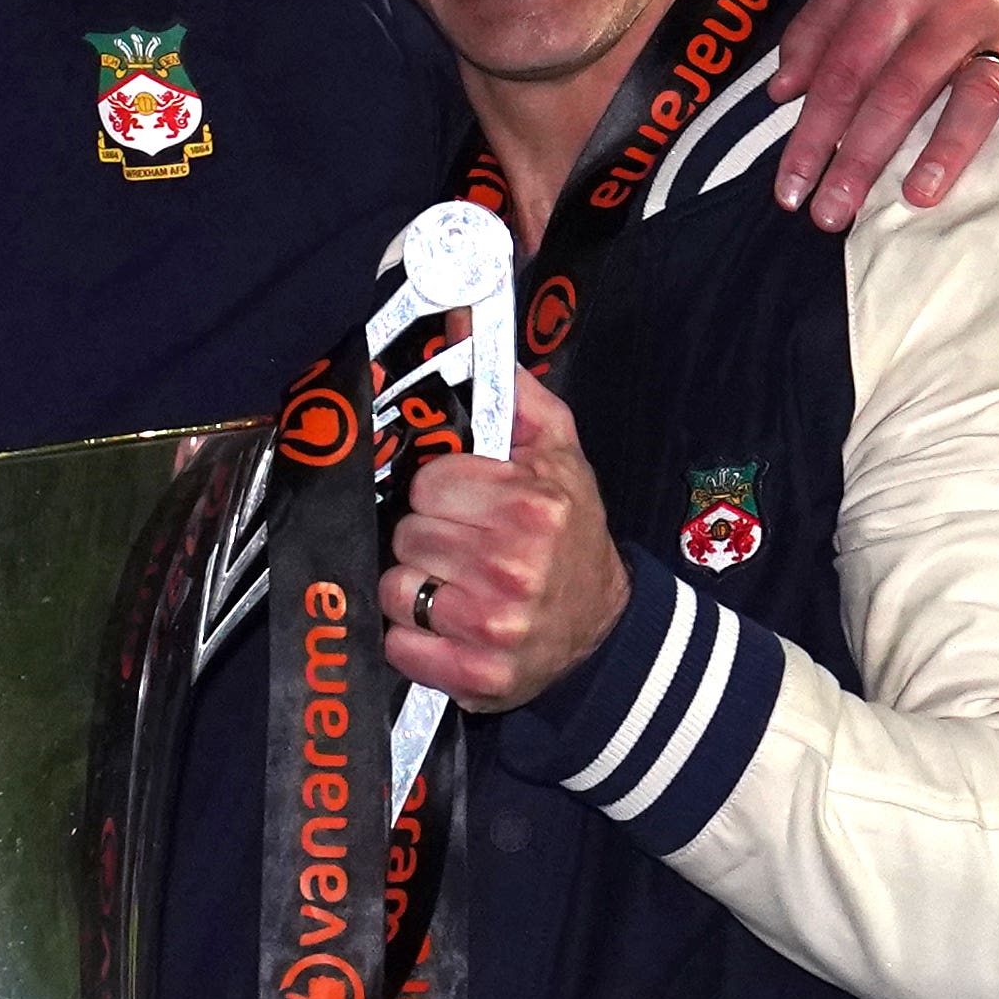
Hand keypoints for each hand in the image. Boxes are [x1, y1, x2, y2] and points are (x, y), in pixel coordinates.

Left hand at [380, 368, 628, 711]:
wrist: (604, 630)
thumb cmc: (570, 532)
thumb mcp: (558, 452)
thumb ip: (510, 390)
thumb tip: (461, 319)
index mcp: (531, 505)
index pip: (427, 482)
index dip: (439, 491)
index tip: (464, 502)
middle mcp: (513, 566)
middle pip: (407, 534)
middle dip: (426, 537)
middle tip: (460, 546)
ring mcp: (494, 627)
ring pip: (395, 587)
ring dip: (414, 587)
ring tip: (453, 585)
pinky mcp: (477, 678)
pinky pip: (400, 646)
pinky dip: (413, 639)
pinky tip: (446, 627)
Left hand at [769, 0, 998, 231]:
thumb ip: (815, 29)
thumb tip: (781, 91)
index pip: (844, 70)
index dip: (812, 133)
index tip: (789, 189)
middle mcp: (954, 3)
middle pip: (900, 88)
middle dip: (860, 157)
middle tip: (831, 214)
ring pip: (976, 93)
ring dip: (946, 150)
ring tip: (915, 198)